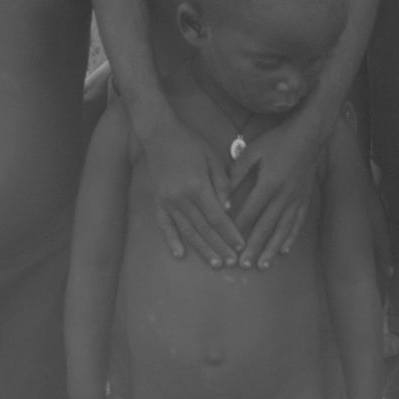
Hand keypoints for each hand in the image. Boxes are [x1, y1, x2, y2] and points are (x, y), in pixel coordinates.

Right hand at [135, 109, 240, 265]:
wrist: (159, 134)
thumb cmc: (191, 143)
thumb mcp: (213, 158)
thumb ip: (222, 184)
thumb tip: (228, 210)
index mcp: (198, 186)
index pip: (217, 217)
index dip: (230, 233)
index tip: (241, 245)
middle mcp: (181, 198)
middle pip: (204, 229)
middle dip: (220, 247)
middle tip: (232, 263)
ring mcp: (167, 202)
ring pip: (187, 231)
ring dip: (202, 249)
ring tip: (215, 264)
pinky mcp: (158, 202)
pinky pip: (165, 225)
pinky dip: (172, 241)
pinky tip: (180, 254)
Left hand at [228, 115, 328, 266]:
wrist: (308, 134)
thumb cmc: (278, 140)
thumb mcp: (253, 151)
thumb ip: (237, 172)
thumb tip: (222, 193)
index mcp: (269, 183)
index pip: (250, 212)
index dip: (239, 229)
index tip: (229, 243)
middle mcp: (283, 195)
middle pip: (266, 226)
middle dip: (254, 247)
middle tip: (243, 265)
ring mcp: (296, 199)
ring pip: (283, 230)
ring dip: (272, 249)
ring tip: (263, 265)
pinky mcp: (305, 199)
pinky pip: (297, 223)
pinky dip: (290, 238)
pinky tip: (284, 250)